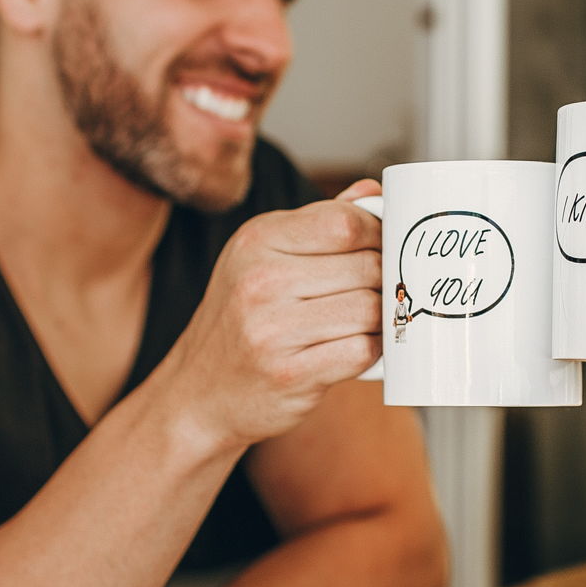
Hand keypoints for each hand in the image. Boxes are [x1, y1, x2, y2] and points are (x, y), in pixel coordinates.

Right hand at [161, 179, 383, 449]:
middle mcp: (261, 281)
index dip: (378, 234)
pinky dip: (374, 351)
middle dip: (386, 279)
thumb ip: (318, 225)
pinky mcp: (290, 374)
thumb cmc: (240, 322)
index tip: (385, 248)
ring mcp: (272, 330)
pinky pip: (362, 352)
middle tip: (386, 291)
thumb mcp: (262, 258)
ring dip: (382, 318)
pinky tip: (362, 348)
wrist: (199, 394)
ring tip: (373, 322)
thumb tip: (373, 192)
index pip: (344, 222)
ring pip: (369, 309)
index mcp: (257, 240)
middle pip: (366, 266)